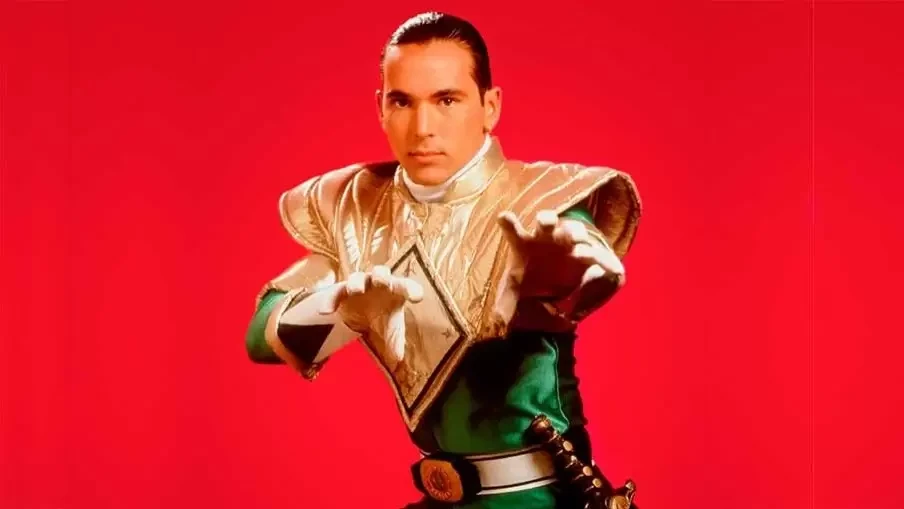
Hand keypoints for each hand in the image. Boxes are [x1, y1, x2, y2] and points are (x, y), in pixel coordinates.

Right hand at [317, 265, 422, 362]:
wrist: (361, 313)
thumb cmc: (383, 317)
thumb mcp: (390, 331)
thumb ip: (394, 343)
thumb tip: (397, 360)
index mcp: (396, 290)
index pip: (406, 286)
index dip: (412, 290)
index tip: (417, 297)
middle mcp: (378, 283)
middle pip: (381, 272)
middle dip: (382, 276)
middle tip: (382, 282)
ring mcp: (360, 285)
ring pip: (357, 278)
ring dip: (356, 282)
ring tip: (355, 290)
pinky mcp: (342, 292)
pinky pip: (335, 293)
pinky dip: (330, 300)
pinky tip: (326, 311)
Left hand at [497, 209, 624, 298]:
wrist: (553, 292)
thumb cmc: (529, 284)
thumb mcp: (515, 293)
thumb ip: (508, 300)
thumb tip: (499, 318)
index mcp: (524, 245)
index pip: (514, 231)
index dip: (509, 224)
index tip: (503, 217)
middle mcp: (546, 239)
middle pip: (547, 221)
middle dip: (547, 219)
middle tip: (547, 222)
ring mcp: (567, 245)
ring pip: (572, 230)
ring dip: (574, 233)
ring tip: (575, 243)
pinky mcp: (585, 257)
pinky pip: (592, 253)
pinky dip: (592, 255)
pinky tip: (588, 260)